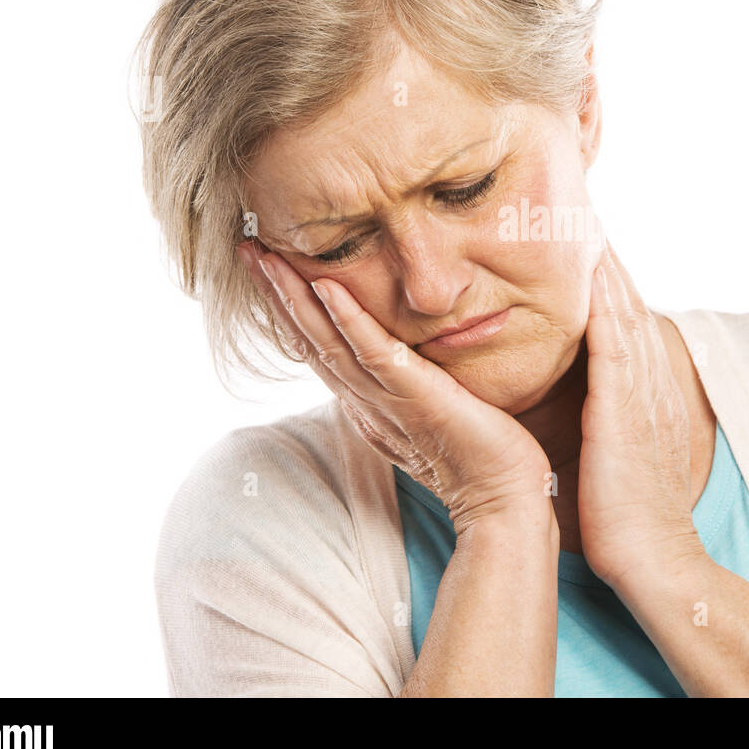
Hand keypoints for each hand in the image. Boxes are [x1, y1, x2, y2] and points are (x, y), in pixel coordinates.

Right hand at [237, 240, 551, 533]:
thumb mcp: (431, 412)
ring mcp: (386, 400)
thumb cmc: (479, 456)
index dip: (289, 309)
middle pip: (309, 340)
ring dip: (294, 297)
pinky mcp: (416, 397)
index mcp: (367, 403)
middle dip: (276, 293)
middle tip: (247, 249)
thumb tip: (400, 362)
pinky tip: (327, 286)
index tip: (267, 268)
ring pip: (328, 343)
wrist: (501, 499)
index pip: (318, 348)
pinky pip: (374, 354)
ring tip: (267, 257)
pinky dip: (348, 320)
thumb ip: (410, 386)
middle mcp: (366, 401)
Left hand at [577, 239, 706, 590]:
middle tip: (588, 212)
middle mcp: (649, 385)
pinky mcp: (624, 411)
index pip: (627, 324)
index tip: (591, 243)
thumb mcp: (618, 456)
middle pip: (629, 306)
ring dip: (609, 269)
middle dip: (610, 260)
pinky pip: (615, 346)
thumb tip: (584, 406)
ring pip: (625, 315)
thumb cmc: (626, 518)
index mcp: (645, 394)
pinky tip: (593, 275)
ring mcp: (641, 396)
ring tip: (589, 223)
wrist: (654, 560)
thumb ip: (605, 422)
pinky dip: (607, 306)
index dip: (611, 282)